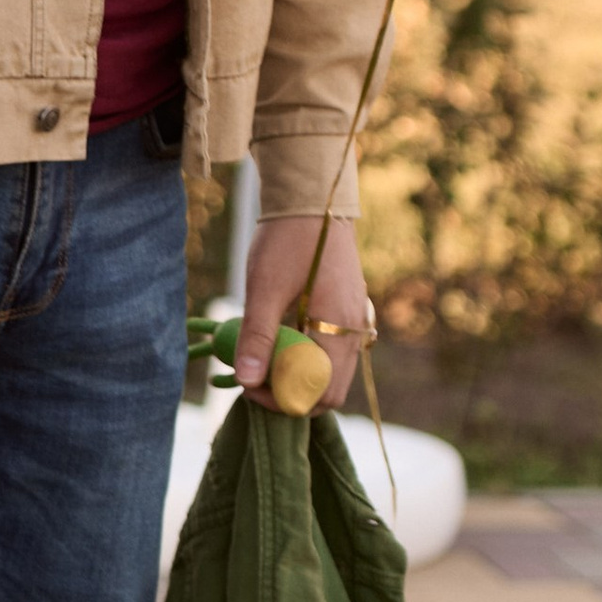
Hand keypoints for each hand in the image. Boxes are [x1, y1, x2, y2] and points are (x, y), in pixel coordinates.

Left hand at [239, 214, 372, 408]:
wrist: (311, 201)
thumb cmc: (286, 241)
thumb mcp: (264, 289)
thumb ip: (257, 336)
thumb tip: (246, 380)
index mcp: (339, 328)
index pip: (321, 392)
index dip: (284, 399)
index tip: (250, 385)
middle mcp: (355, 329)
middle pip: (330, 388)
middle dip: (290, 392)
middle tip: (254, 377)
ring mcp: (354, 319)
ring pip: (331, 370)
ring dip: (298, 374)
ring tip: (263, 359)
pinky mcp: (347, 309)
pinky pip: (331, 350)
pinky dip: (306, 356)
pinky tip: (279, 342)